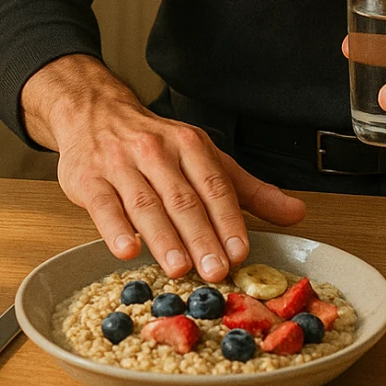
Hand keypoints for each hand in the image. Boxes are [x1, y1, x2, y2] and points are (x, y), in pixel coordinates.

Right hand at [20, 55, 305, 279]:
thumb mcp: (206, 158)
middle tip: (215, 271)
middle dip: (201, 237)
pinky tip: (126, 249)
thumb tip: (296, 213)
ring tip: (179, 268)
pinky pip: (104, 206)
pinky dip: (114, 229)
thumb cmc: (156, 145)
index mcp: (190, 146)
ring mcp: (121, 165)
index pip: (215, 186)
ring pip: (146, 204)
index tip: (240, 252)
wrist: (95, 114)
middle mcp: (157, 152)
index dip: (228, 220)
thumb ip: (249, 191)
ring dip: (164, 238)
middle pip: (183, 199)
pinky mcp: (89, 180)